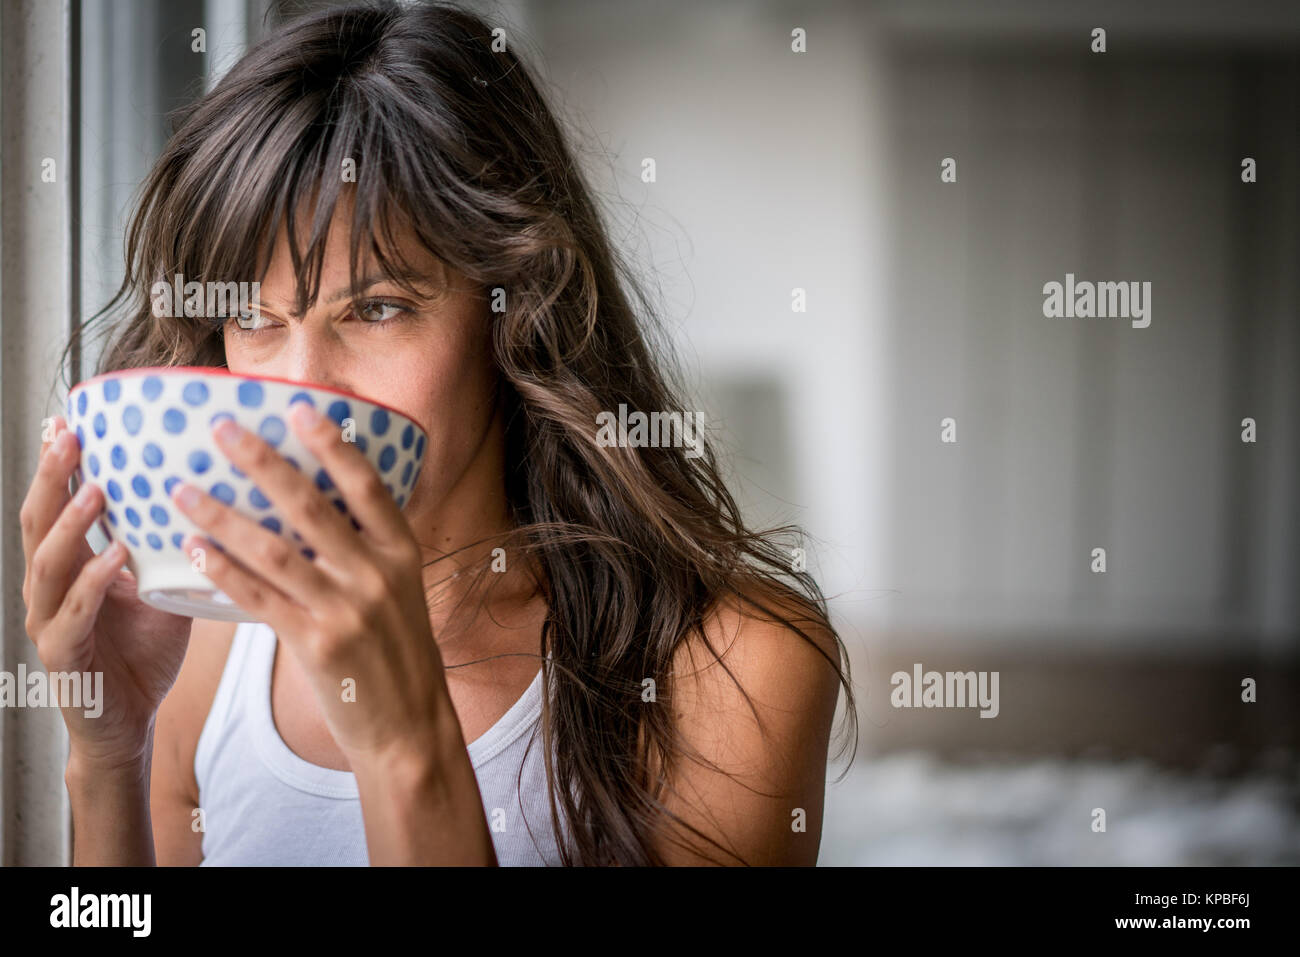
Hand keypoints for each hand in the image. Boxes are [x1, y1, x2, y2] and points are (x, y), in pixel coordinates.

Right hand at [21, 416, 193, 770]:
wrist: (127, 724)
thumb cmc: (144, 651)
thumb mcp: (160, 588)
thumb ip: (168, 548)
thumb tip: (217, 499)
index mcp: (70, 566)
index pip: (57, 505)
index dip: (60, 464)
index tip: (73, 419)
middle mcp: (49, 588)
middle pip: (39, 522)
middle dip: (53, 477)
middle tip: (71, 436)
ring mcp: (50, 621)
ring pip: (48, 564)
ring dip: (73, 524)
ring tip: (96, 489)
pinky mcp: (62, 656)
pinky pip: (74, 613)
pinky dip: (94, 583)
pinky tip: (116, 558)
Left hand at [169, 401, 450, 771]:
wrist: (408, 725)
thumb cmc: (396, 652)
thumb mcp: (400, 590)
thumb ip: (366, 549)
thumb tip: (315, 501)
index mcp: (402, 552)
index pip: (368, 486)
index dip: (333, 444)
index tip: (300, 407)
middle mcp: (376, 574)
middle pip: (312, 507)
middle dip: (262, 463)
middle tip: (222, 430)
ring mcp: (346, 610)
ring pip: (274, 550)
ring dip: (222, 516)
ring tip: (182, 490)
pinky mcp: (315, 644)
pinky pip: (258, 598)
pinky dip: (222, 571)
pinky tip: (192, 549)